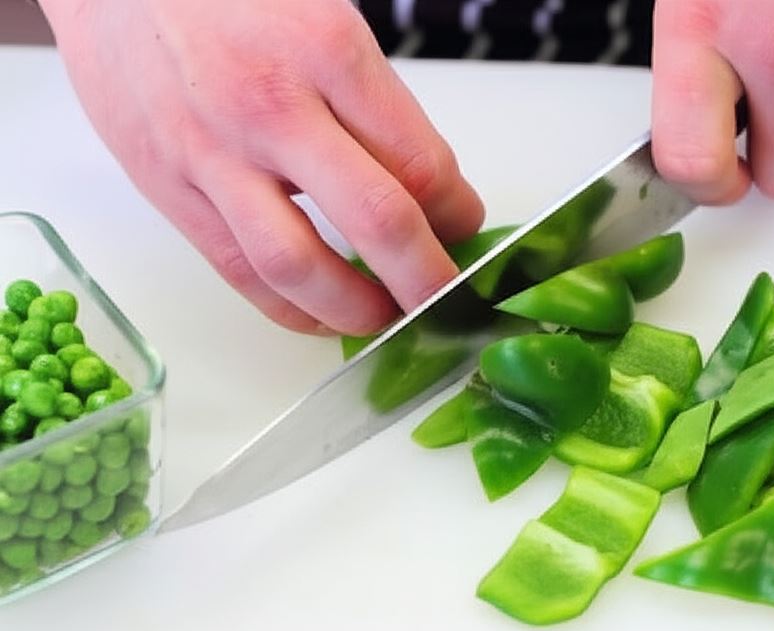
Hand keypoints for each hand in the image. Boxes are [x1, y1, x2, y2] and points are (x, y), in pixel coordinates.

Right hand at [40, 0, 484, 334]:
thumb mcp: (322, 14)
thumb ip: (372, 99)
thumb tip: (425, 181)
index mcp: (328, 51)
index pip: (420, 163)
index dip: (457, 213)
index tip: (465, 225)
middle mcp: (273, 108)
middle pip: (377, 222)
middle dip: (428, 279)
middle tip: (448, 299)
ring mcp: (215, 156)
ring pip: (300, 267)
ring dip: (357, 310)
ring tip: (386, 319)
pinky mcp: (169, 189)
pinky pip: (238, 272)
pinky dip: (290, 309)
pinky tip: (321, 314)